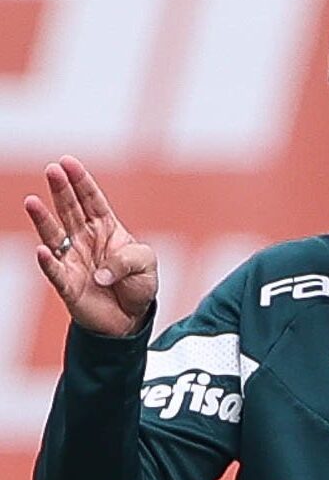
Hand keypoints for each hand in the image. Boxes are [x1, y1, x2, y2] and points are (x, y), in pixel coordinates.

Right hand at [23, 156, 156, 335]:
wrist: (131, 317)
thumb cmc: (138, 284)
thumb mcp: (145, 263)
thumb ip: (126, 260)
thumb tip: (101, 274)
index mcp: (106, 228)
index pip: (92, 200)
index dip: (80, 181)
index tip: (68, 162)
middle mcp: (85, 240)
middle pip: (70, 210)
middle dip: (61, 190)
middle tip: (51, 170)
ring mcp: (73, 260)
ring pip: (55, 236)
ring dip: (43, 220)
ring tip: (31, 202)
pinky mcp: (67, 285)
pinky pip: (55, 272)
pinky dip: (48, 262)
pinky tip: (41, 250)